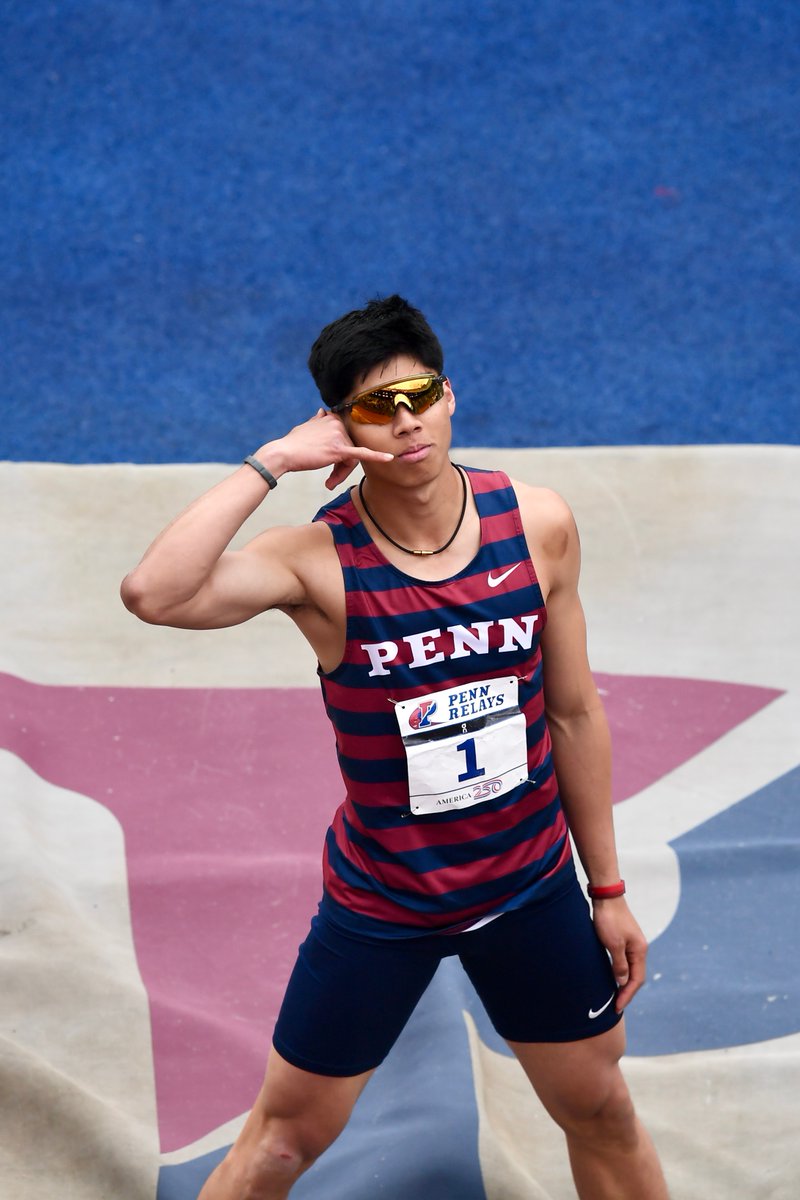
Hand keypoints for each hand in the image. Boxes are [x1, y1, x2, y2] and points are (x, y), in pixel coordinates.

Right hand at [255, 410, 393, 490]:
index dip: (340, 454)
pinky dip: (376, 456)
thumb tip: (323, 411)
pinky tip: (389, 458)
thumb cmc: (293, 444)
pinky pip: (361, 454)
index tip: (331, 464)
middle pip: (350, 449)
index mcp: (331, 418)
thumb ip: (318, 420)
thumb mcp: (307, 427)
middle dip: (342, 467)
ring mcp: (338, 435)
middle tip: (331, 480)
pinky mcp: (339, 449)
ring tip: (329, 482)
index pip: (345, 438)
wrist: (283, 453)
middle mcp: (337, 423)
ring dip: (341, 473)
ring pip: (351, 459)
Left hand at [591, 898, 647, 1012]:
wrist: (606, 896)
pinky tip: (612, 976)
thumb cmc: (609, 919)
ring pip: (630, 968)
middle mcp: (639, 948)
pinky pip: (624, 961)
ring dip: (623, 982)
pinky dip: (619, 971)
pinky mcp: (623, 938)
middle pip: (635, 976)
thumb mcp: (613, 944)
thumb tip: (622, 982)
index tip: (617, 1006)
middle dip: (627, 992)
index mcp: (639, 950)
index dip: (627, 994)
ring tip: (615, 995)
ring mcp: (632, 943)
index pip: (637, 979)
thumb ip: (619, 965)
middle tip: (615, 1005)